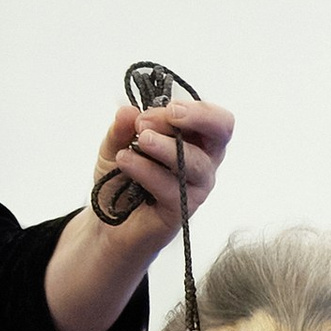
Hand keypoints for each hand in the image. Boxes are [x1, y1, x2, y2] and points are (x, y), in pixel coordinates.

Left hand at [45, 95, 237, 330]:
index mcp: (194, 139)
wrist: (108, 222)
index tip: (163, 108)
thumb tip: (128, 110)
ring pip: (195, 161)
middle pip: (222, 132)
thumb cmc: (122, 179)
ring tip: (138, 140)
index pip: (214, 118)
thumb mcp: (115, 145)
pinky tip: (125, 162)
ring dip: (165, 146)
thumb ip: (121, 128)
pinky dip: (146, 170)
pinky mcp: (182, 210)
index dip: (195, 108)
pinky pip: (172, 187)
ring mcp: (196, 188)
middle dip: (196, 117)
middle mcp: (203, 162)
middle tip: (166, 114)